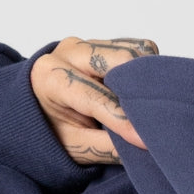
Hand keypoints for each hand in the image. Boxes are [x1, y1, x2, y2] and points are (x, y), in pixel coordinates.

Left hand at [30, 36, 157, 164]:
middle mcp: (69, 52)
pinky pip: (138, 48)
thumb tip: (142, 149)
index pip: (96, 97)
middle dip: (141, 89)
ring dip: (146, 78)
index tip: (145, 140)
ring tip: (149, 106)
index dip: (124, 120)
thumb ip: (106, 147)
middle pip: (120, 60)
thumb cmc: (51, 128)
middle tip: (156, 117)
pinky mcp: (105, 44)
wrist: (37, 107)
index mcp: (51, 77)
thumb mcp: (73, 146)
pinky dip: (146, 69)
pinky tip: (143, 92)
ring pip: (134, 50)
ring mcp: (89, 44)